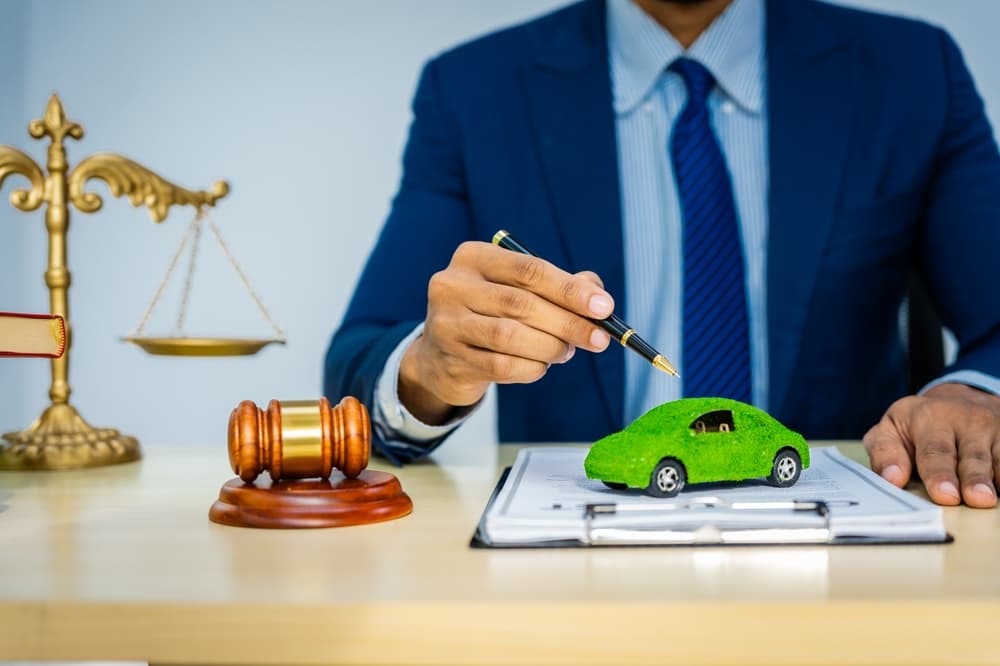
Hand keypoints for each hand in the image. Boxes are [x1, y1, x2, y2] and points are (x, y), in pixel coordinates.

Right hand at [398, 241, 613, 423]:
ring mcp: (446, 324)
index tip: (604, 307)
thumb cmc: (491, 314)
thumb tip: (599, 299)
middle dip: (568, 323)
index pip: (528, 269)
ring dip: (550, 347)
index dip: (570, 289)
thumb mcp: (518, 289)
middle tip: (598, 338)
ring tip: (565, 351)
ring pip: (511, 336)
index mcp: (473, 257)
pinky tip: (541, 366)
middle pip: (521, 303)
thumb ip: (560, 287)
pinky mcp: (451, 359)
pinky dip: (532, 368)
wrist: (442, 355)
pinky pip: (502, 366)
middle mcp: (452, 286)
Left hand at [863, 382, 999, 507]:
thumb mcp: (890, 430)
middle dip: (971, 478)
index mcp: (927, 416)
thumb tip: (892, 479)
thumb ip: (885, 453)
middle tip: (973, 498)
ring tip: (989, 499)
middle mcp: (964, 419)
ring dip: (992, 479)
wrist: (958, 401)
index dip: (938, 473)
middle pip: (970, 455)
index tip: (943, 494)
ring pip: (997, 458)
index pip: (933, 450)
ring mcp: (992, 429)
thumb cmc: (917, 426)